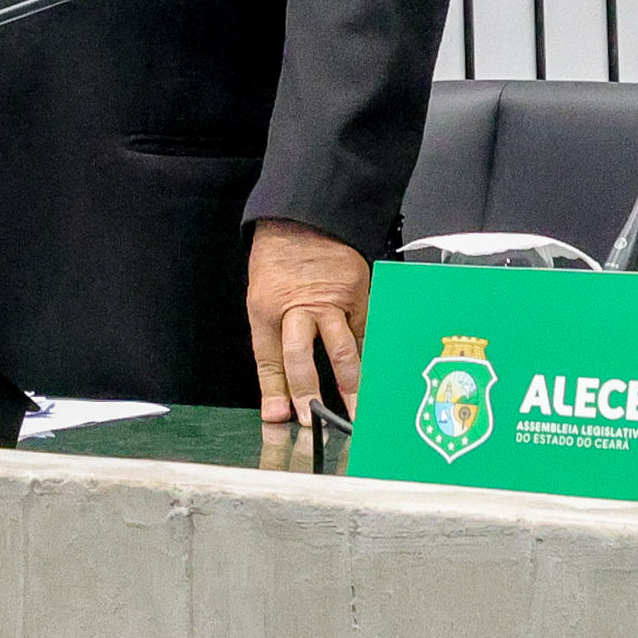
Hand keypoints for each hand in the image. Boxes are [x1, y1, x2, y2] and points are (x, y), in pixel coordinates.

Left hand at [247, 219, 372, 425]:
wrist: (304, 215)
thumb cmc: (279, 257)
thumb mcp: (261, 297)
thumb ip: (271, 344)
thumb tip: (276, 391)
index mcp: (267, 308)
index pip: (270, 359)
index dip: (275, 391)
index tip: (280, 418)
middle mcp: (298, 307)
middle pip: (301, 357)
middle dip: (309, 393)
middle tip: (316, 422)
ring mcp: (331, 301)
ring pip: (342, 349)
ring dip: (350, 386)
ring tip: (357, 412)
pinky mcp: (358, 294)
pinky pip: (366, 332)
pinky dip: (370, 357)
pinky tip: (376, 378)